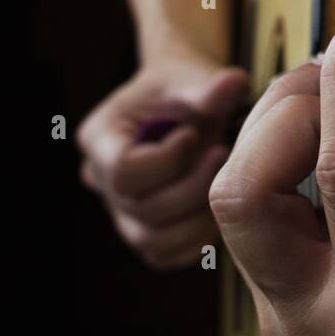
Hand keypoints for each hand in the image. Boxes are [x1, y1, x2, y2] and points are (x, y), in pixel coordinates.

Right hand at [78, 51, 248, 269]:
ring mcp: (119, 211)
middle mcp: (101, 180)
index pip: (123, 171)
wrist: (187, 105)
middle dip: (191, 186)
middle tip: (221, 155)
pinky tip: (219, 207)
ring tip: (223, 184)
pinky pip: (166, 255)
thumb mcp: (193, 79)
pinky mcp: (144, 231)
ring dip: (198, 219)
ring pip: (152, 241)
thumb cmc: (185, 88)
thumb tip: (235, 81)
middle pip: (141, 209)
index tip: (194, 135)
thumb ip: (209, 87)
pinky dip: (198, 239)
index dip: (167, 160)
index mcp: (100, 138)